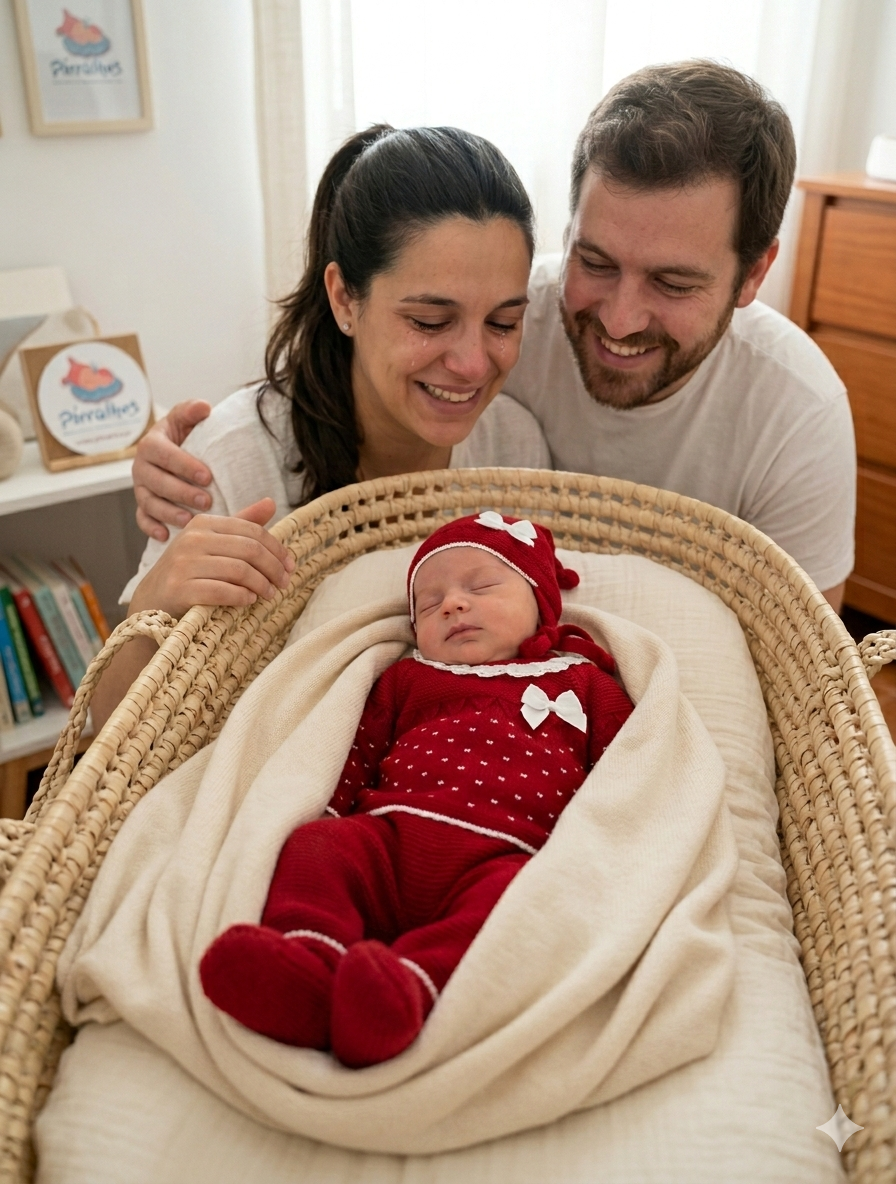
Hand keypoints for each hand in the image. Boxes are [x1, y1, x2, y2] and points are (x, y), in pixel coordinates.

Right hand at [128, 499, 294, 617]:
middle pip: (250, 550)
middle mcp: (192, 539)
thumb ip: (241, 524)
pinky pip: (221, 591)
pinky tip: (249, 600)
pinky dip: (241, 597)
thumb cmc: (188, 571)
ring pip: (239, 570)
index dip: (277, 549)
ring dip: (261, 585)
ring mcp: (183, 564)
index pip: (252, 531)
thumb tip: (271, 503)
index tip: (290, 566)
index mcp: (203, 524)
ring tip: (269, 594)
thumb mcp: (212, 543)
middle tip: (284, 583)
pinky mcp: (179, 588)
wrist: (151, 601)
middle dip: (274, 568)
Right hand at [133, 401, 213, 541]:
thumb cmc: (184, 435)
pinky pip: (142, 519)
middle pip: (157, 482)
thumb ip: (191, 411)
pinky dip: (151, 528)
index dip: (184, 466)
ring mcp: (141, 488)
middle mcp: (141, 467)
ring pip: (149, 503)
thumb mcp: (185, 419)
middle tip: (206, 501)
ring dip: (168, 513)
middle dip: (181, 492)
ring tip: (189, 520)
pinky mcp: (142, 505)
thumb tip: (204, 407)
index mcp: (151, 445)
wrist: (175, 451)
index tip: (207, 476)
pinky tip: (166, 536)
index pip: (165, 455)